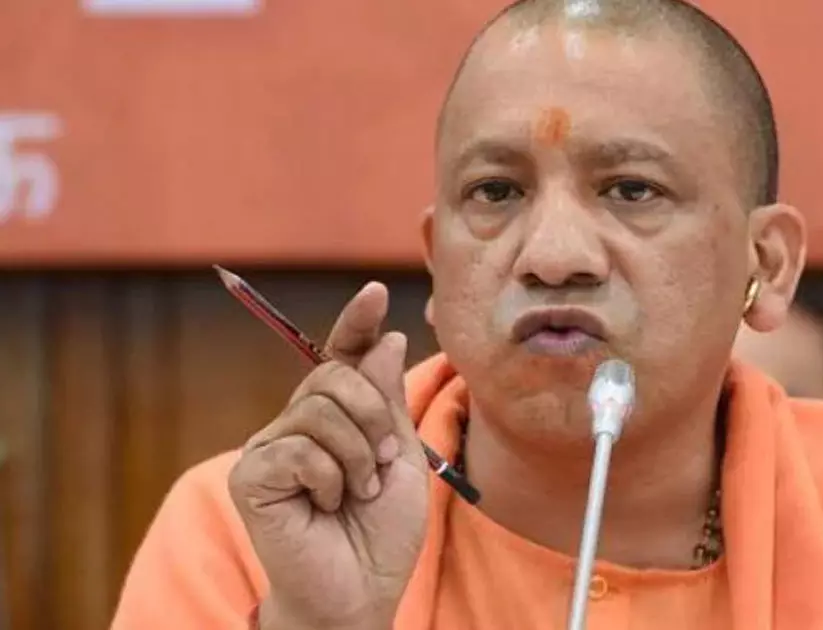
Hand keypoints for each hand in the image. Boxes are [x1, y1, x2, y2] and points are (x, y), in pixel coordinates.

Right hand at [228, 282, 428, 629]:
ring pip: (320, 407)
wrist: (360, 590)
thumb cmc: (380, 532)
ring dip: (359, 454)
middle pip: (334, 374)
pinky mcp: (252, 475)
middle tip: (385, 464)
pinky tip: (328, 505)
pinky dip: (331, 478)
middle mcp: (297, 425)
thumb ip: (388, 401)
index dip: (356, 323)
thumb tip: (383, 338)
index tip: (374, 291)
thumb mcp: (401, 458)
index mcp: (337, 418)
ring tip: (359, 491)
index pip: (342, 357)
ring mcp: (271, 447)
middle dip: (375, 415)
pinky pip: (300, 448)